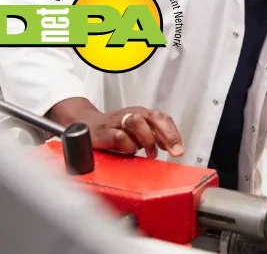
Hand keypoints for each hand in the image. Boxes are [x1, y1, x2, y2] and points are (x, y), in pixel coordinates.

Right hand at [47, 97, 184, 157]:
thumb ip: (154, 136)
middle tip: (174, 151)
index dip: (174, 133)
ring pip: (137, 122)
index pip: (163, 118)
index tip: (179, 149)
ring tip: (150, 153)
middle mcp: (132, 114)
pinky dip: (128, 146)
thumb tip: (172, 146)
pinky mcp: (106, 131)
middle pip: (154, 117)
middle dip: (168, 135)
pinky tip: (129, 152)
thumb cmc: (114, 129)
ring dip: (148, 139)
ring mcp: (118, 121)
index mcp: (142, 113)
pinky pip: (120, 137)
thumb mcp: (137, 131)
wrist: (87, 124)